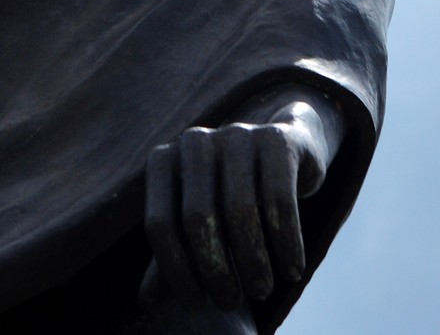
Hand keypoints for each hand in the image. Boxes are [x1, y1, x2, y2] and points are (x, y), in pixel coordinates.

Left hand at [140, 86, 342, 310]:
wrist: (283, 151)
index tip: (196, 304)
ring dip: (253, 262)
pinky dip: (286, 243)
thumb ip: (173, 255)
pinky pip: (279, 200)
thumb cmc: (228, 196)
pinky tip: (292, 270)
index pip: (159, 224)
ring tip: (262, 289)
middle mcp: (193, 142)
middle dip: (215, 270)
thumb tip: (148, 301)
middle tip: (231, 302)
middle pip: (198, 218)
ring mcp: (235, 135)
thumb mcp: (197, 224)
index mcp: (163, 161)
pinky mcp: (276, 140)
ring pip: (240, 210)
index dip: (175, 271)